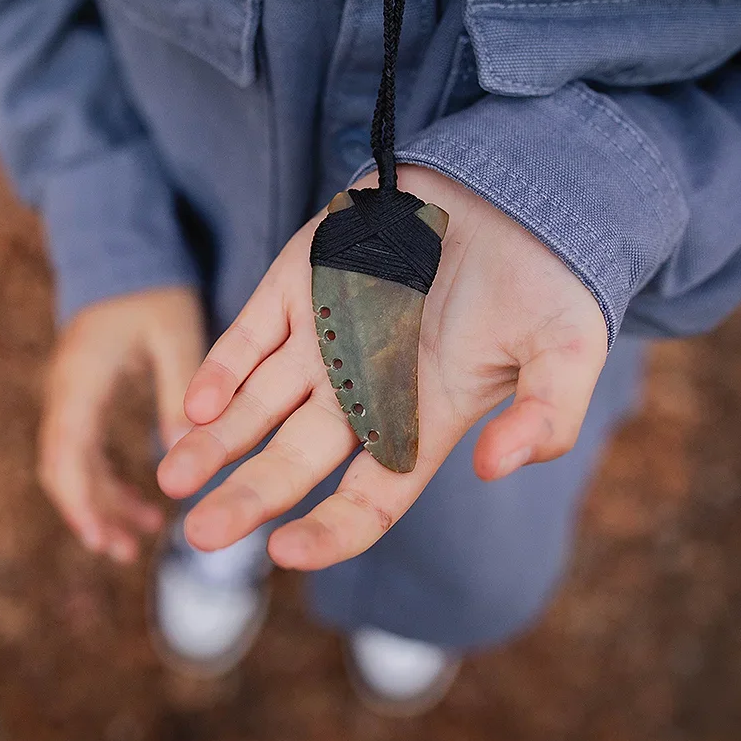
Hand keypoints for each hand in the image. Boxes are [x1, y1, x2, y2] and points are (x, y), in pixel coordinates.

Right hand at [39, 286, 204, 562]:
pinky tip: (139, 503)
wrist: (123, 249)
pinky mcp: (83, 395)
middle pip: (61, 468)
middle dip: (88, 513)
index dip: (82, 502)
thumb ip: (182, 388)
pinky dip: (104, 481)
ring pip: (71, 463)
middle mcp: (65, 390)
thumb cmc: (153, 287)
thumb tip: (188, 451)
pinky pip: (83, 449)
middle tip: (123, 551)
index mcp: (82, 379)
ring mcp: (70, 393)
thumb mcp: (176, 333)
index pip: (68, 454)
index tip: (103, 539)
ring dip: (98, 502)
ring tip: (137, 539)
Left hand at [157, 166, 607, 570]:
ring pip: (256, 405)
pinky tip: (196, 404)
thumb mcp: (568, 349)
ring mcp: (325, 338)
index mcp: (421, 421)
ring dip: (214, 442)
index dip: (329, 532)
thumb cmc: (546, 277)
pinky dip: (222, 368)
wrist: (513, 189)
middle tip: (198, 533)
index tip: (285, 551)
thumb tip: (496, 467)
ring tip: (172, 477)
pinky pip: (251, 336)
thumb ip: (548, 415)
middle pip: (295, 461)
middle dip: (247, 499)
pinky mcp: (298, 285)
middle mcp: (362, 391)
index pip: (367, 498)